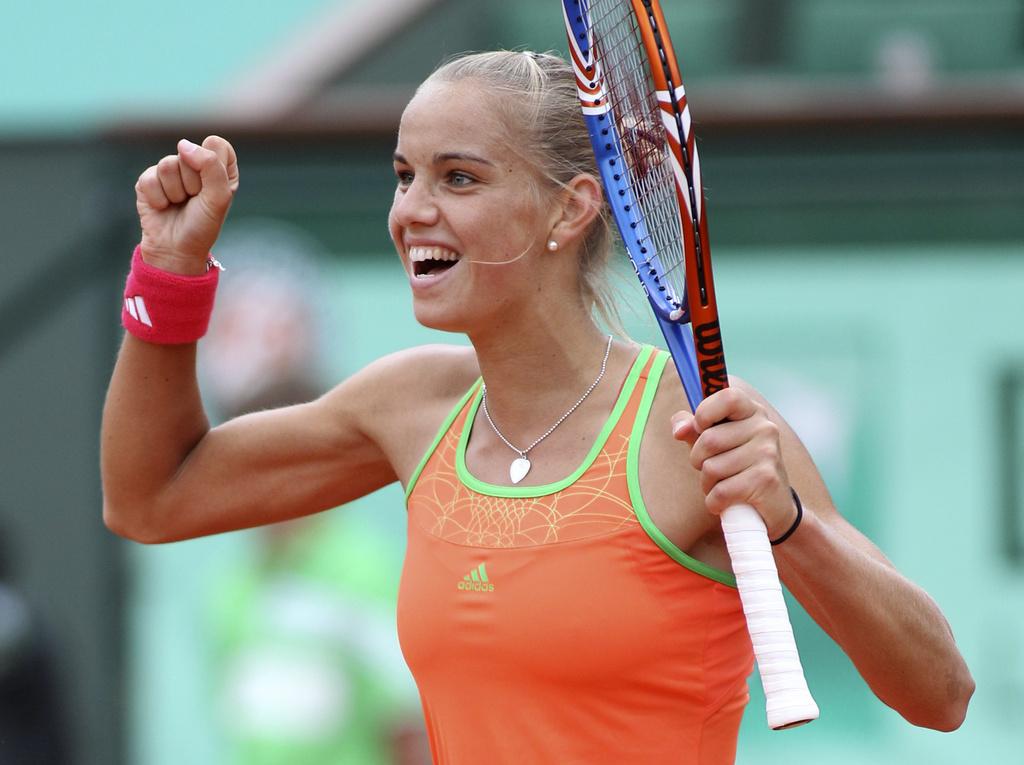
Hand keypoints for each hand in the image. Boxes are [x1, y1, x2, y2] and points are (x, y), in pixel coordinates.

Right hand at [134, 136, 238, 274]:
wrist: (176, 249)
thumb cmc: (202, 225)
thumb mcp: (219, 197)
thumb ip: (210, 165)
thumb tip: (183, 144)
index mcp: (219, 167)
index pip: (216, 144)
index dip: (212, 166)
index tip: (212, 189)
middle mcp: (195, 165)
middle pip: (190, 153)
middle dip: (193, 182)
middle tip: (194, 201)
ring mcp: (170, 171)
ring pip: (168, 164)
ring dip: (175, 191)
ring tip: (178, 204)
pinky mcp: (148, 180)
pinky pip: (150, 177)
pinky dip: (158, 198)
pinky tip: (163, 207)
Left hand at [671, 386, 796, 538]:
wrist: (775, 505)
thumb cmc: (738, 468)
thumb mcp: (714, 444)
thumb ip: (693, 429)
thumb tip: (679, 429)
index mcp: (752, 412)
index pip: (727, 396)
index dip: (705, 412)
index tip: (700, 428)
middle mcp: (764, 428)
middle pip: (709, 440)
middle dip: (698, 460)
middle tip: (711, 469)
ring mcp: (768, 453)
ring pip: (711, 468)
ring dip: (707, 484)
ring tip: (722, 486)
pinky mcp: (766, 480)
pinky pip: (721, 491)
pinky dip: (714, 502)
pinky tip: (725, 502)